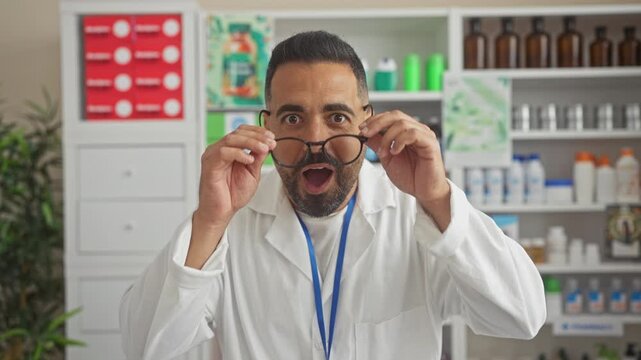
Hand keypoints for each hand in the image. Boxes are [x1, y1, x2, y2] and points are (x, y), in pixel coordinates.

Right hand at [195, 125, 275, 225]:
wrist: (221, 212)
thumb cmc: (233, 194)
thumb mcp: (252, 173)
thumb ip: (258, 158)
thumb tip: (267, 144)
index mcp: (229, 150)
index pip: (242, 132)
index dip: (258, 132)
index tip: (272, 137)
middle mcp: (219, 150)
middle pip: (238, 132)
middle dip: (257, 136)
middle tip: (270, 143)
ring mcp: (213, 156)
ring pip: (231, 139)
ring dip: (251, 142)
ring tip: (263, 149)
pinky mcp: (209, 165)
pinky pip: (223, 152)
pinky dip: (239, 153)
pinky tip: (249, 159)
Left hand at [359, 110, 450, 229]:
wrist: (424, 192)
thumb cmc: (410, 176)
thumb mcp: (387, 159)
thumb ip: (379, 145)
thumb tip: (365, 134)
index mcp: (407, 132)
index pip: (390, 117)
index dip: (375, 120)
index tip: (361, 129)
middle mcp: (417, 130)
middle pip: (396, 115)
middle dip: (377, 123)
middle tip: (365, 133)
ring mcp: (425, 135)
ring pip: (403, 123)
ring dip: (387, 137)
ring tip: (384, 152)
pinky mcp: (430, 143)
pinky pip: (413, 134)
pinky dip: (400, 141)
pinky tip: (395, 152)